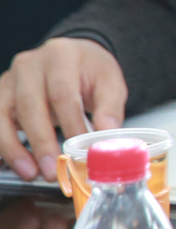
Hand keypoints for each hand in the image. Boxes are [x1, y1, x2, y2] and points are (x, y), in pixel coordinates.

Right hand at [0, 38, 127, 181]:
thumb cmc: (90, 70)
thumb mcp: (110, 81)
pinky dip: (3, 145)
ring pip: (3, 116)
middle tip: (53, 169)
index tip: (80, 150)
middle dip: (41, 142)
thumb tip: (107, 134)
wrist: (71, 55)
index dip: (70, 125)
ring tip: (32, 173)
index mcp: (61, 56)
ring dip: (15, 149)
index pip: (62, 94)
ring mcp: (10, 79)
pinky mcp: (0, 95)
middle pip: (30, 106)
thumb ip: (110, 107)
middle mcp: (30, 65)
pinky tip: (18, 164)